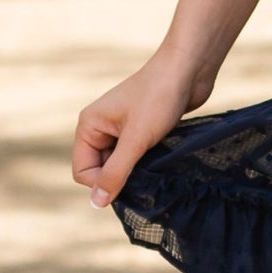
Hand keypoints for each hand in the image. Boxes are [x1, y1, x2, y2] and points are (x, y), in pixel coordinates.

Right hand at [72, 50, 211, 208]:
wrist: (188, 69)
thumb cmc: (159, 98)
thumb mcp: (135, 139)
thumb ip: (115, 172)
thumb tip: (96, 203)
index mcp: (89, 125)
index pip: (83, 171)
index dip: (102, 183)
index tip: (129, 181)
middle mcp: (101, 127)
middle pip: (101, 169)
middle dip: (120, 177)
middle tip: (146, 172)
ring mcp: (121, 128)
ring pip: (120, 165)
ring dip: (135, 170)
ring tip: (155, 162)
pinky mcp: (141, 130)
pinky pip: (136, 157)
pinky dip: (146, 162)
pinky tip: (161, 157)